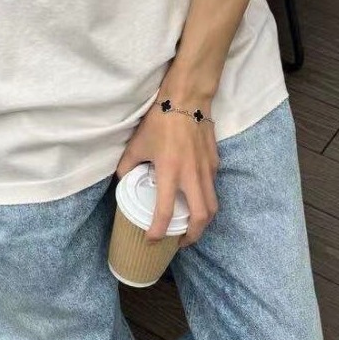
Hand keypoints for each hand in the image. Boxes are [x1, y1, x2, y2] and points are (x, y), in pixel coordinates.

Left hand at [115, 92, 218, 246]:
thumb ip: (127, 166)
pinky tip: (195, 199)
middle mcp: (192, 175)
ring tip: (190, 227)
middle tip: (179, 242)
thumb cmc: (160, 120)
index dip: (157, 232)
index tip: (152, 241)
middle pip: (201, 217)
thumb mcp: (136, 144)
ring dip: (203, 222)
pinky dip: (206, 201)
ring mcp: (207, 170)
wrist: (187, 97)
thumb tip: (124, 181)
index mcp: (170, 171)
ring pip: (213, 206)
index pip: (164, 211)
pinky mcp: (215, 163)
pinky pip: (213, 188)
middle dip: (192, 236)